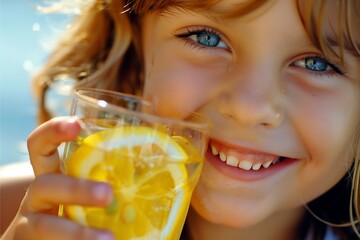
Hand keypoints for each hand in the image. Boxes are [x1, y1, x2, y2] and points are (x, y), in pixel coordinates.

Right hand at [2, 117, 113, 239]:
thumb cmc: (76, 209)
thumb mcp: (87, 189)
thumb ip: (114, 177)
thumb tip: (171, 163)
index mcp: (52, 175)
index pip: (42, 146)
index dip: (54, 131)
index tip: (78, 124)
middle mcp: (37, 196)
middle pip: (45, 185)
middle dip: (77, 189)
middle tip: (108, 195)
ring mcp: (32, 225)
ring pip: (46, 226)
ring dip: (78, 234)